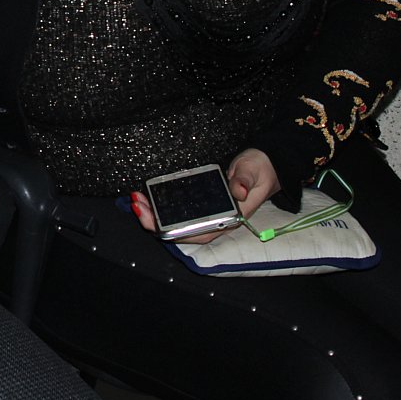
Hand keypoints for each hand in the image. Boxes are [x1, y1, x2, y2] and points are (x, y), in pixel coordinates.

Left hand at [130, 148, 282, 244]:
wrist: (264, 165)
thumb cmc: (260, 170)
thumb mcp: (253, 171)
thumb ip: (245, 180)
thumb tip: (240, 191)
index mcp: (230, 218)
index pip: (199, 233)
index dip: (176, 232)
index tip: (156, 223)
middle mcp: (216, 221)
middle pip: (182, 230)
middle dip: (156, 222)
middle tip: (137, 205)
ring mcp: (207, 214)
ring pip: (177, 222)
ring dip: (155, 214)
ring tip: (136, 201)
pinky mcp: (201, 204)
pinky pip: (178, 211)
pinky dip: (161, 206)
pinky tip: (148, 197)